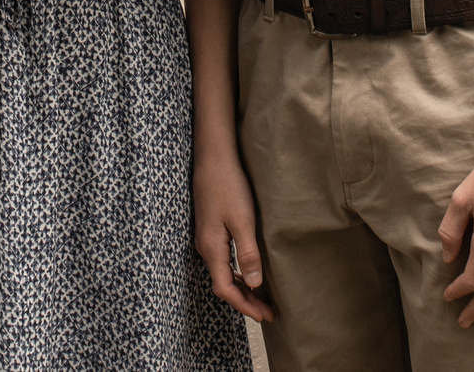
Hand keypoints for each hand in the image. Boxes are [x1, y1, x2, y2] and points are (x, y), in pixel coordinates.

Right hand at [193, 144, 273, 322]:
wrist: (213, 157)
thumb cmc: (228, 185)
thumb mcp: (242, 220)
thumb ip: (248, 253)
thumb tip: (254, 284)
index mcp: (212, 248)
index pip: (225, 289)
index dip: (245, 305)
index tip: (265, 316)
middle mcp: (205, 247)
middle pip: (223, 284)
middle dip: (245, 301)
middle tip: (268, 312)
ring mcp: (206, 238)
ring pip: (223, 273)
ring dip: (242, 287)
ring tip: (262, 297)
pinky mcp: (210, 229)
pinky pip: (222, 261)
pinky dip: (236, 272)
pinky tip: (248, 271)